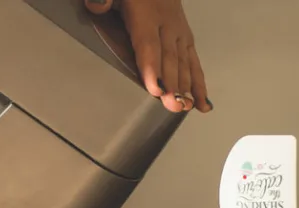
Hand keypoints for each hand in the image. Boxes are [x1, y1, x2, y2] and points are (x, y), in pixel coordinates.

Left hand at [86, 0, 210, 112]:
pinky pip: (193, 60)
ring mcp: (178, 30)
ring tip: (185, 107)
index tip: (155, 89)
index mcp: (146, 14)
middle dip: (172, 84)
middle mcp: (167, 24)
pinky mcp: (185, 36)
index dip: (152, 67)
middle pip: (169, 58)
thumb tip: (97, 5)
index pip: (148, 44)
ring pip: (183, 61)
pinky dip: (198, 81)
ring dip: (186, 86)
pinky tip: (200, 101)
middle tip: (172, 105)